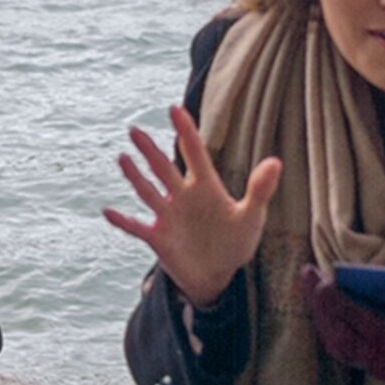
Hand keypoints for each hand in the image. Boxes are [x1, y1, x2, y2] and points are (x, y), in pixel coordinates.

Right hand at [104, 104, 279, 310]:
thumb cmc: (236, 241)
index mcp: (205, 186)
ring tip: (122, 157)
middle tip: (134, 129)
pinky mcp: (158, 238)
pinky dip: (123, 221)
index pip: (194, 153)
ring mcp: (168, 216)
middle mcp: (183, 196)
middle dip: (150, 150)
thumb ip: (260, 190)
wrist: (219, 275)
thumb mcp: (252, 216)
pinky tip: (108, 211)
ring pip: (148, 191)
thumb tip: (276, 161)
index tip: (174, 109)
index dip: (185, 131)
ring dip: (135, 176)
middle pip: (164, 168)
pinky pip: (136, 227)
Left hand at [297, 264, 384, 384]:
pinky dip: (327, 326)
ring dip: (319, 314)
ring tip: (309, 284)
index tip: (324, 281)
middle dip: (319, 303)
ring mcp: (375, 365)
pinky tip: (321, 306)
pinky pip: (341, 348)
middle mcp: (384, 357)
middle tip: (306, 273)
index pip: (364, 323)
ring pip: (336, 342)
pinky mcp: (371, 367)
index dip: (340, 304)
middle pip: (340, 332)